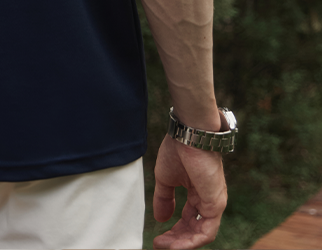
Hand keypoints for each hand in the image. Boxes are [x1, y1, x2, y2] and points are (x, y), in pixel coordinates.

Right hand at [152, 134, 226, 249]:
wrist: (189, 135)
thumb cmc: (178, 149)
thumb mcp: (166, 178)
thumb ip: (164, 199)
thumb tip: (160, 218)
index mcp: (198, 192)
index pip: (188, 219)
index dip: (173, 231)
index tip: (157, 238)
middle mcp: (208, 200)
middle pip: (194, 229)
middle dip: (176, 240)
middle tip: (159, 245)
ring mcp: (214, 203)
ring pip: (201, 234)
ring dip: (182, 243)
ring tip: (165, 247)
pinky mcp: (216, 204)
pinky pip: (206, 232)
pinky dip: (191, 241)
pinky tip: (176, 244)